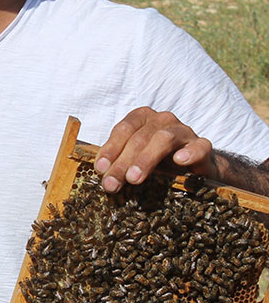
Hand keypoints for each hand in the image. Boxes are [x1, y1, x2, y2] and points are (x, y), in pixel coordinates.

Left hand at [95, 107, 215, 192]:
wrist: (195, 168)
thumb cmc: (158, 160)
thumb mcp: (135, 158)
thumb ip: (118, 161)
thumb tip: (101, 175)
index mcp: (141, 118)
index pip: (123, 130)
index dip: (110, 149)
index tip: (100, 169)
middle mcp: (162, 120)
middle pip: (139, 138)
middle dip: (122, 162)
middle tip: (112, 184)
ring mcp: (183, 130)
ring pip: (163, 139)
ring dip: (146, 159)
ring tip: (134, 178)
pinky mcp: (203, 145)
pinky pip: (198, 146)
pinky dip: (189, 152)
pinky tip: (179, 161)